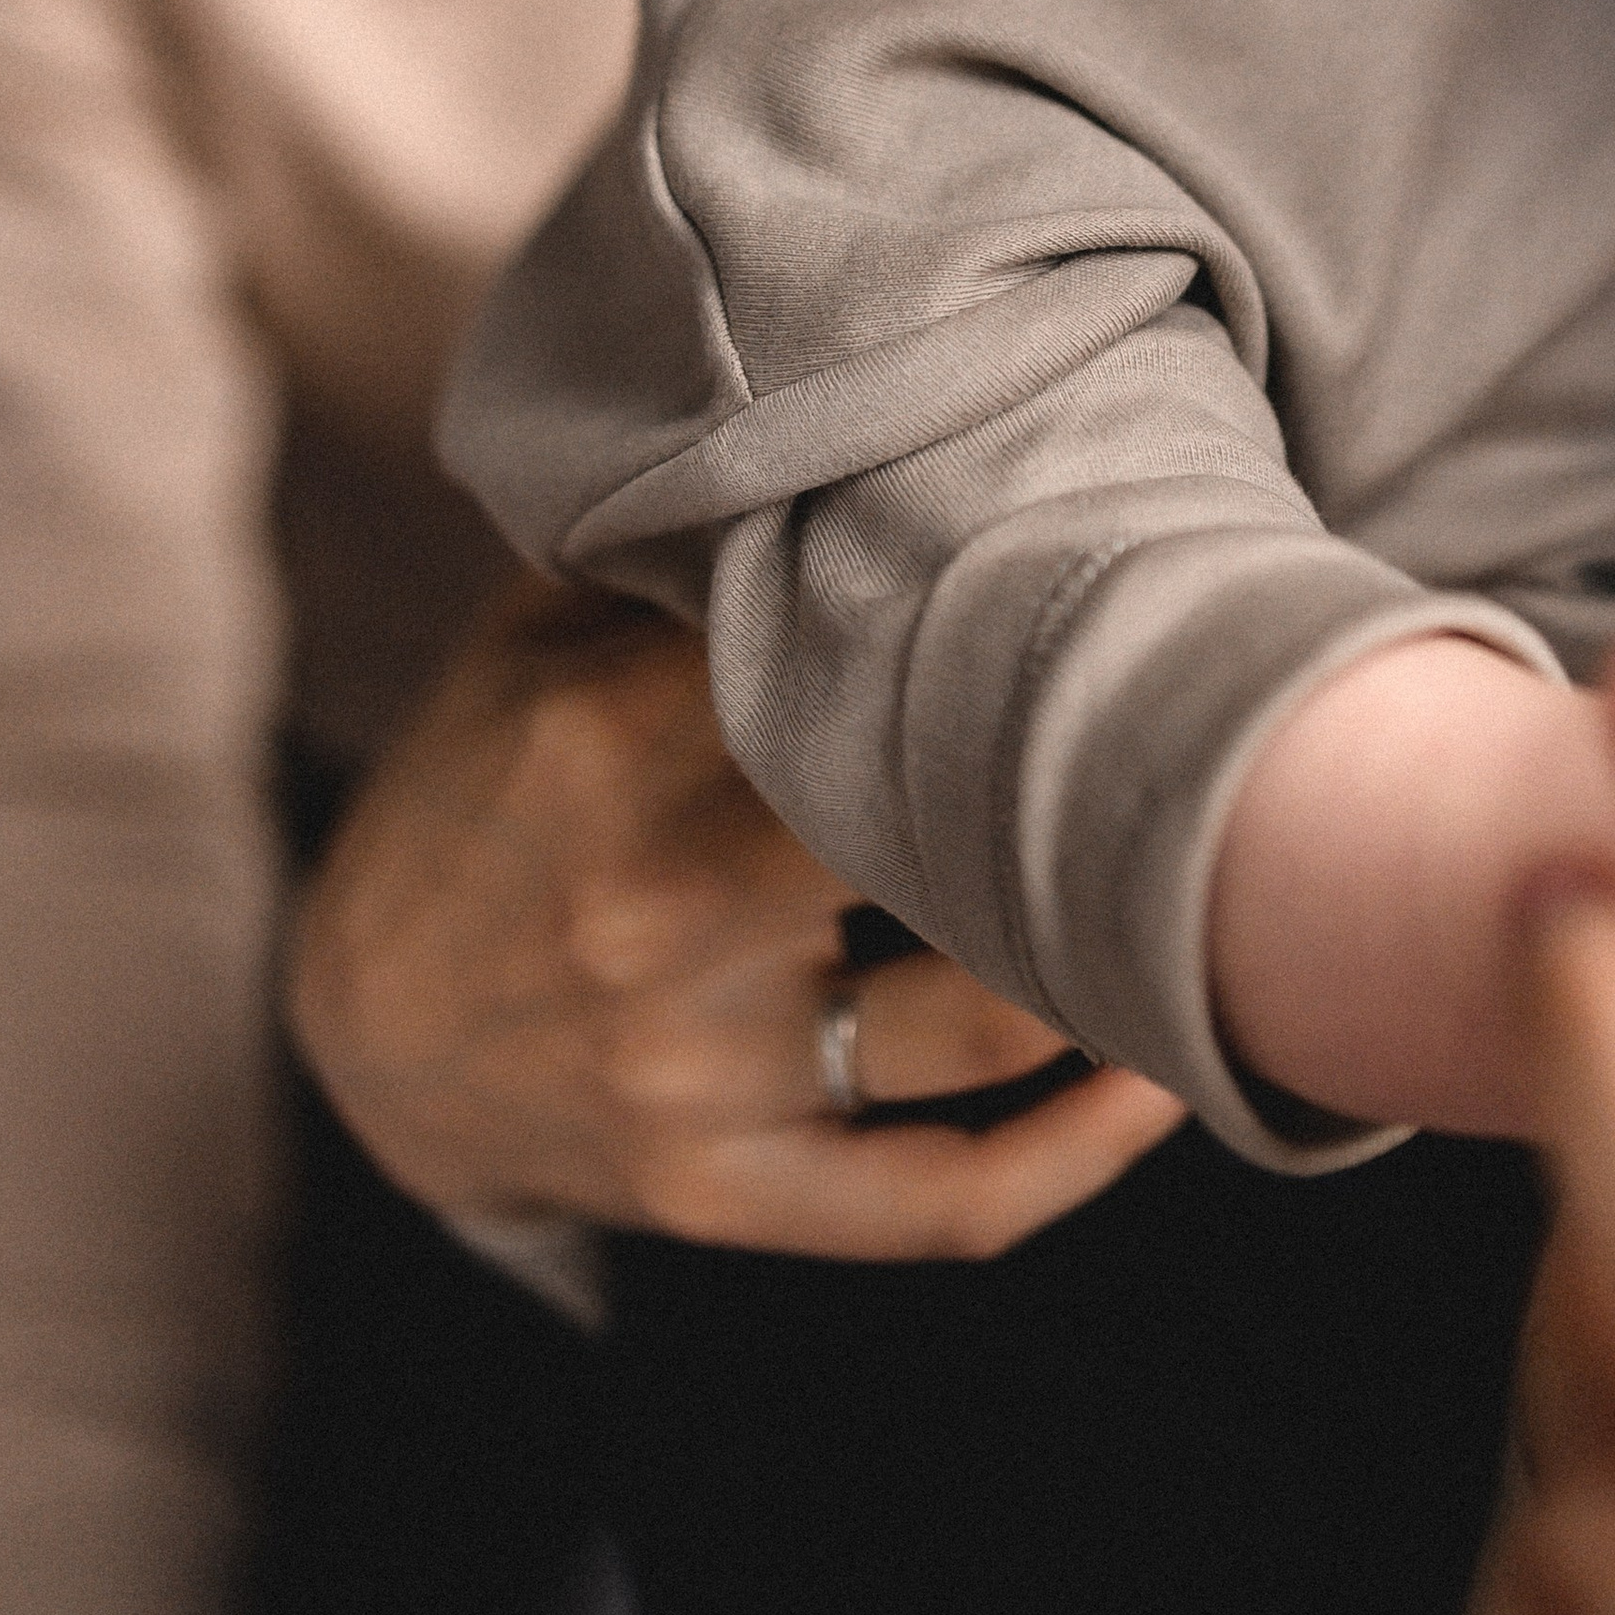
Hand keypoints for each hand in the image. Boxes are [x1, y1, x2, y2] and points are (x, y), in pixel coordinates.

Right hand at [288, 573, 1182, 1259]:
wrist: (362, 1031)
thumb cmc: (491, 785)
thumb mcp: (537, 634)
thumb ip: (683, 548)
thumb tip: (858, 415)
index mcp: (613, 739)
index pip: (863, 658)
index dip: (1013, 610)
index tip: (1128, 567)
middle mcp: (658, 906)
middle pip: (950, 834)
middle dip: (1096, 776)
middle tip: (1251, 720)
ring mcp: (694, 1070)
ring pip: (983, 1016)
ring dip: (1120, 950)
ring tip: (1238, 873)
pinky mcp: (724, 1194)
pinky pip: (943, 1199)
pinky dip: (1080, 1153)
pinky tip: (1169, 1079)